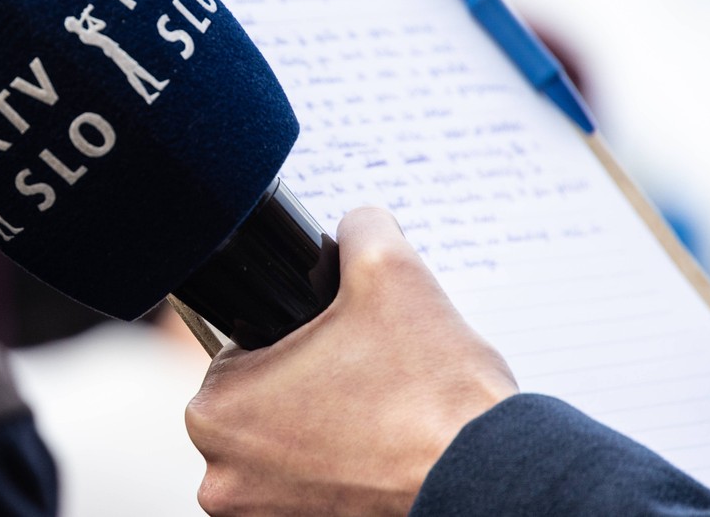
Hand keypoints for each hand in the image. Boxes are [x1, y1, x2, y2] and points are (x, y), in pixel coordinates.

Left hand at [185, 207, 517, 516]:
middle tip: (364, 384)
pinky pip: (305, 494)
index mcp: (215, 411)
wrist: (494, 483)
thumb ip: (358, 225)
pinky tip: (376, 457)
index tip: (338, 349)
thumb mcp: (391, 270)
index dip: (293, 340)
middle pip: (260, 406)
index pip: (242, 351)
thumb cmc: (435, 394)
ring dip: (319, 437)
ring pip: (283, 454)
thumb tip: (354, 221)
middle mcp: (220, 479)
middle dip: (306, 390)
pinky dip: (336, 478)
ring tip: (374, 421)